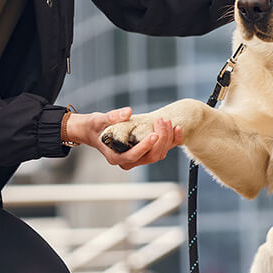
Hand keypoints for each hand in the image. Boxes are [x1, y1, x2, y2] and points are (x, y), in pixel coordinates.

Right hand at [67, 107, 183, 169]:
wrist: (95, 131)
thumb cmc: (96, 126)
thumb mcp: (100, 119)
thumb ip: (113, 117)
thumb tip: (128, 112)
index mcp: (115, 157)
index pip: (133, 156)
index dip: (145, 147)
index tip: (154, 135)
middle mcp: (128, 161)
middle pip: (150, 157)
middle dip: (160, 139)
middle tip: (162, 121)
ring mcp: (138, 158)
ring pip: (159, 154)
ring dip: (167, 139)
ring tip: (167, 121)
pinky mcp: (146, 152)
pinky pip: (162, 150)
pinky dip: (172, 141)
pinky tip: (176, 128)